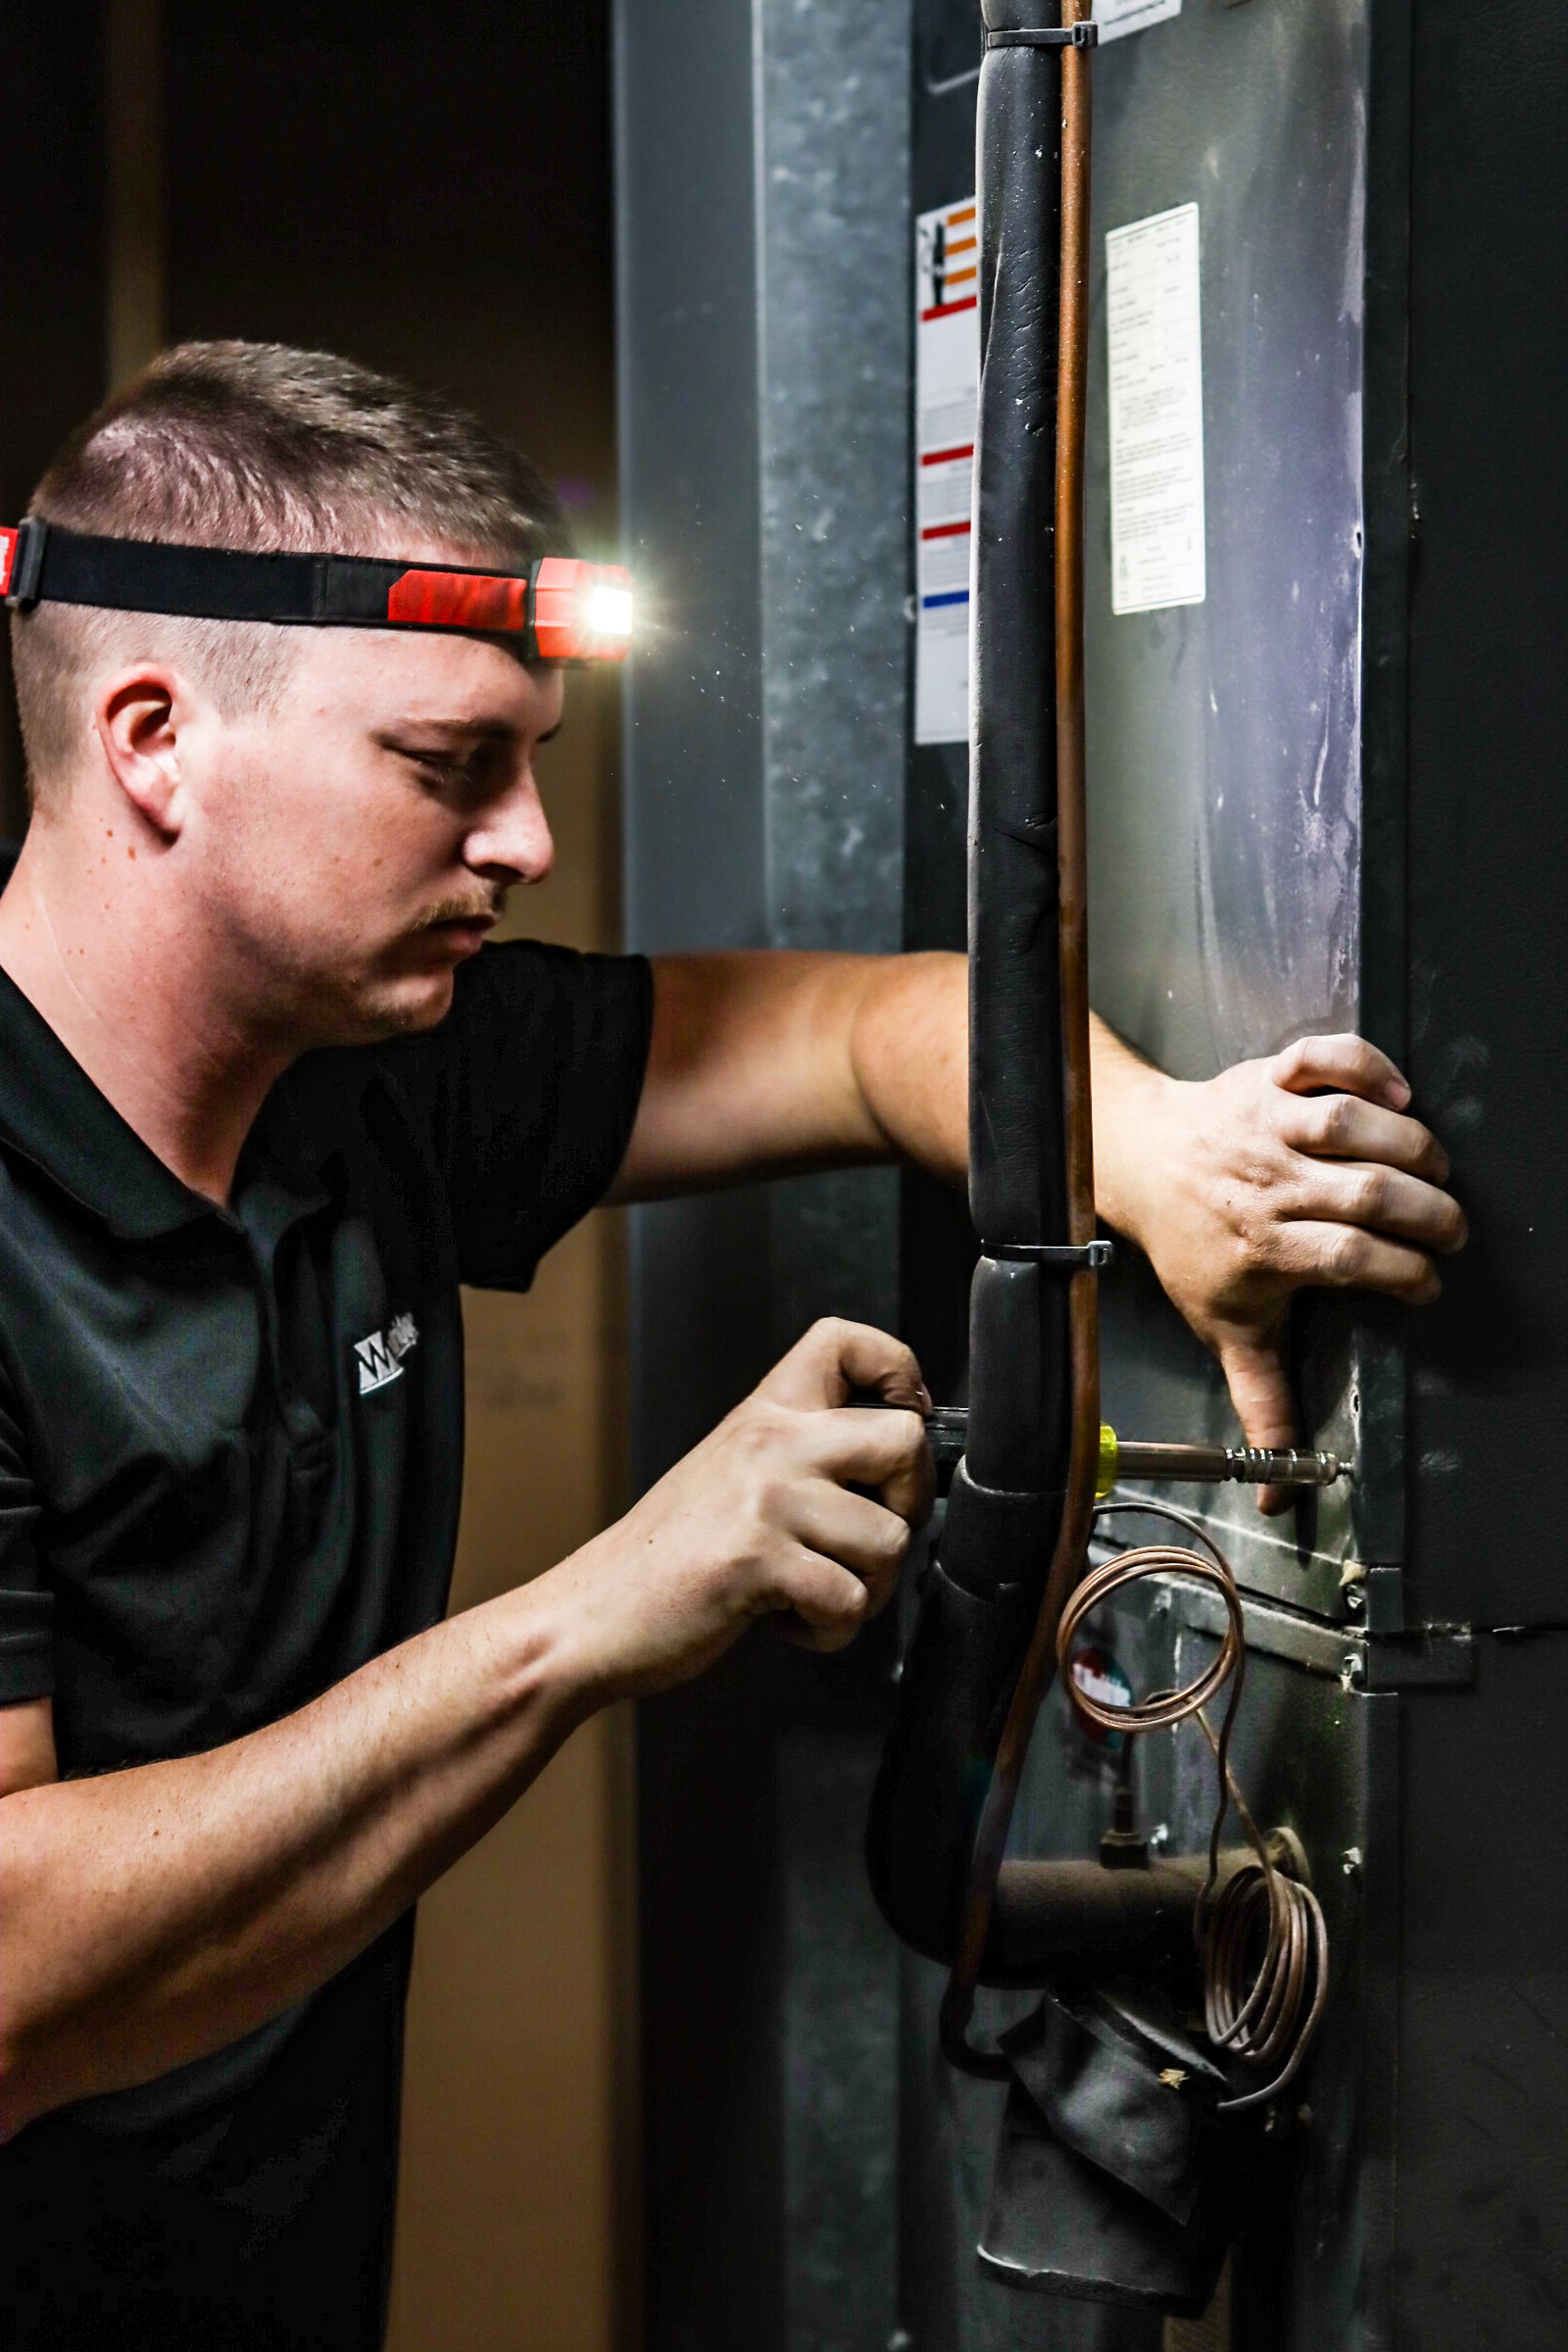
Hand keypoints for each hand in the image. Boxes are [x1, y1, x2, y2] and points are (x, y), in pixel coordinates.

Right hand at [558, 1319, 933, 1697]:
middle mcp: (770, 1444)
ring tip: (817, 1591)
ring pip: (890, 1539)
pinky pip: (849, 1601)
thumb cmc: (664, 1554)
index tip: (904, 1414)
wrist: (592, 1612)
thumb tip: (893, 1471)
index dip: (898, 1370)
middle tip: (870, 1533)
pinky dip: (829, 1631)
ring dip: (868, 1588)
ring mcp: (766, 1501)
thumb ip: (801, 1456)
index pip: (847, 1342)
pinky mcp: (758, 1563)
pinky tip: (788, 1619)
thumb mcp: (732, 1470)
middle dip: (911, 1502)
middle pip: (904, 1440)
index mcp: (764, 1413)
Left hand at [1100, 1033, 1466, 1510]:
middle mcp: (1267, 1183)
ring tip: (1434, 1171)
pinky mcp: (1271, 1077)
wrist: (1139, 1161)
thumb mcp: (1226, 1327)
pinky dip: (1364, 1065)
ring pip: (1352, 1123)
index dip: (1400, 1274)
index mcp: (1263, 1245)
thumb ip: (1264, 1402)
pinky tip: (1397, 1092)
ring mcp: (1268, 1124)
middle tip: (1449, 1230)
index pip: (1348, 1258)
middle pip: (1364, 1192)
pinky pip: (1323, 1058)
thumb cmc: (1193, 1245)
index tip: (1424, 1287)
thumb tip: (1282, 1494)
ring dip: (1409, 1145)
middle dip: (1424, 1212)